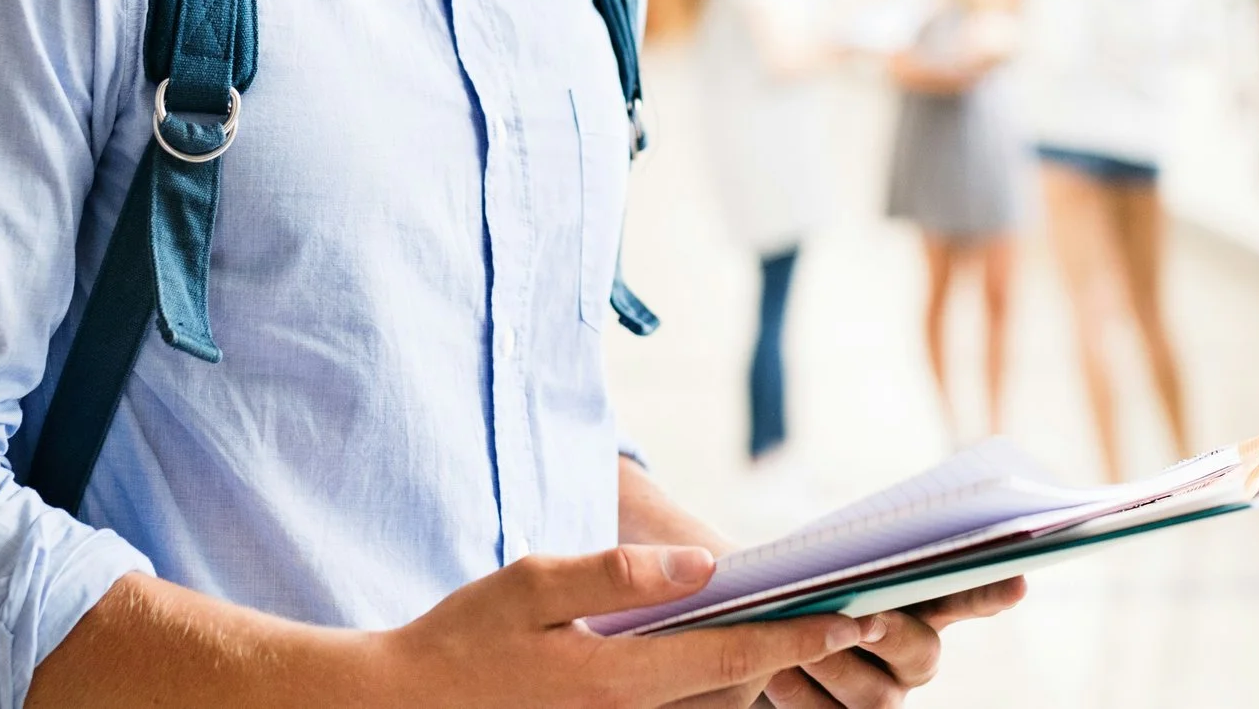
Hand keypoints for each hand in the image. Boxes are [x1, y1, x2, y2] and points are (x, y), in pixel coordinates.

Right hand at [377, 544, 885, 708]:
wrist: (403, 706)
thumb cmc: (463, 638)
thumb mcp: (532, 583)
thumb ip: (618, 574)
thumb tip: (703, 564)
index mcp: (618, 677)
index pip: (735, 658)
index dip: (800, 637)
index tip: (855, 615)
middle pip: (736, 689)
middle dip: (789, 653)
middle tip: (844, 611)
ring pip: (709, 704)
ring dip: (750, 670)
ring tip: (792, 624)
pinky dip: (709, 683)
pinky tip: (717, 648)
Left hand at [757, 579, 1025, 707]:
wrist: (750, 626)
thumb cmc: (795, 584)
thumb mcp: (820, 565)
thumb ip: (851, 555)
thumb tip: (874, 529)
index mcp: (920, 607)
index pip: (966, 596)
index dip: (990, 592)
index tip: (1017, 579)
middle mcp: (912, 658)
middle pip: (921, 654)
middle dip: (892, 634)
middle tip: (864, 617)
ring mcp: (880, 696)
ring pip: (875, 696)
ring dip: (835, 667)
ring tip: (800, 644)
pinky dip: (800, 695)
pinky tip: (775, 672)